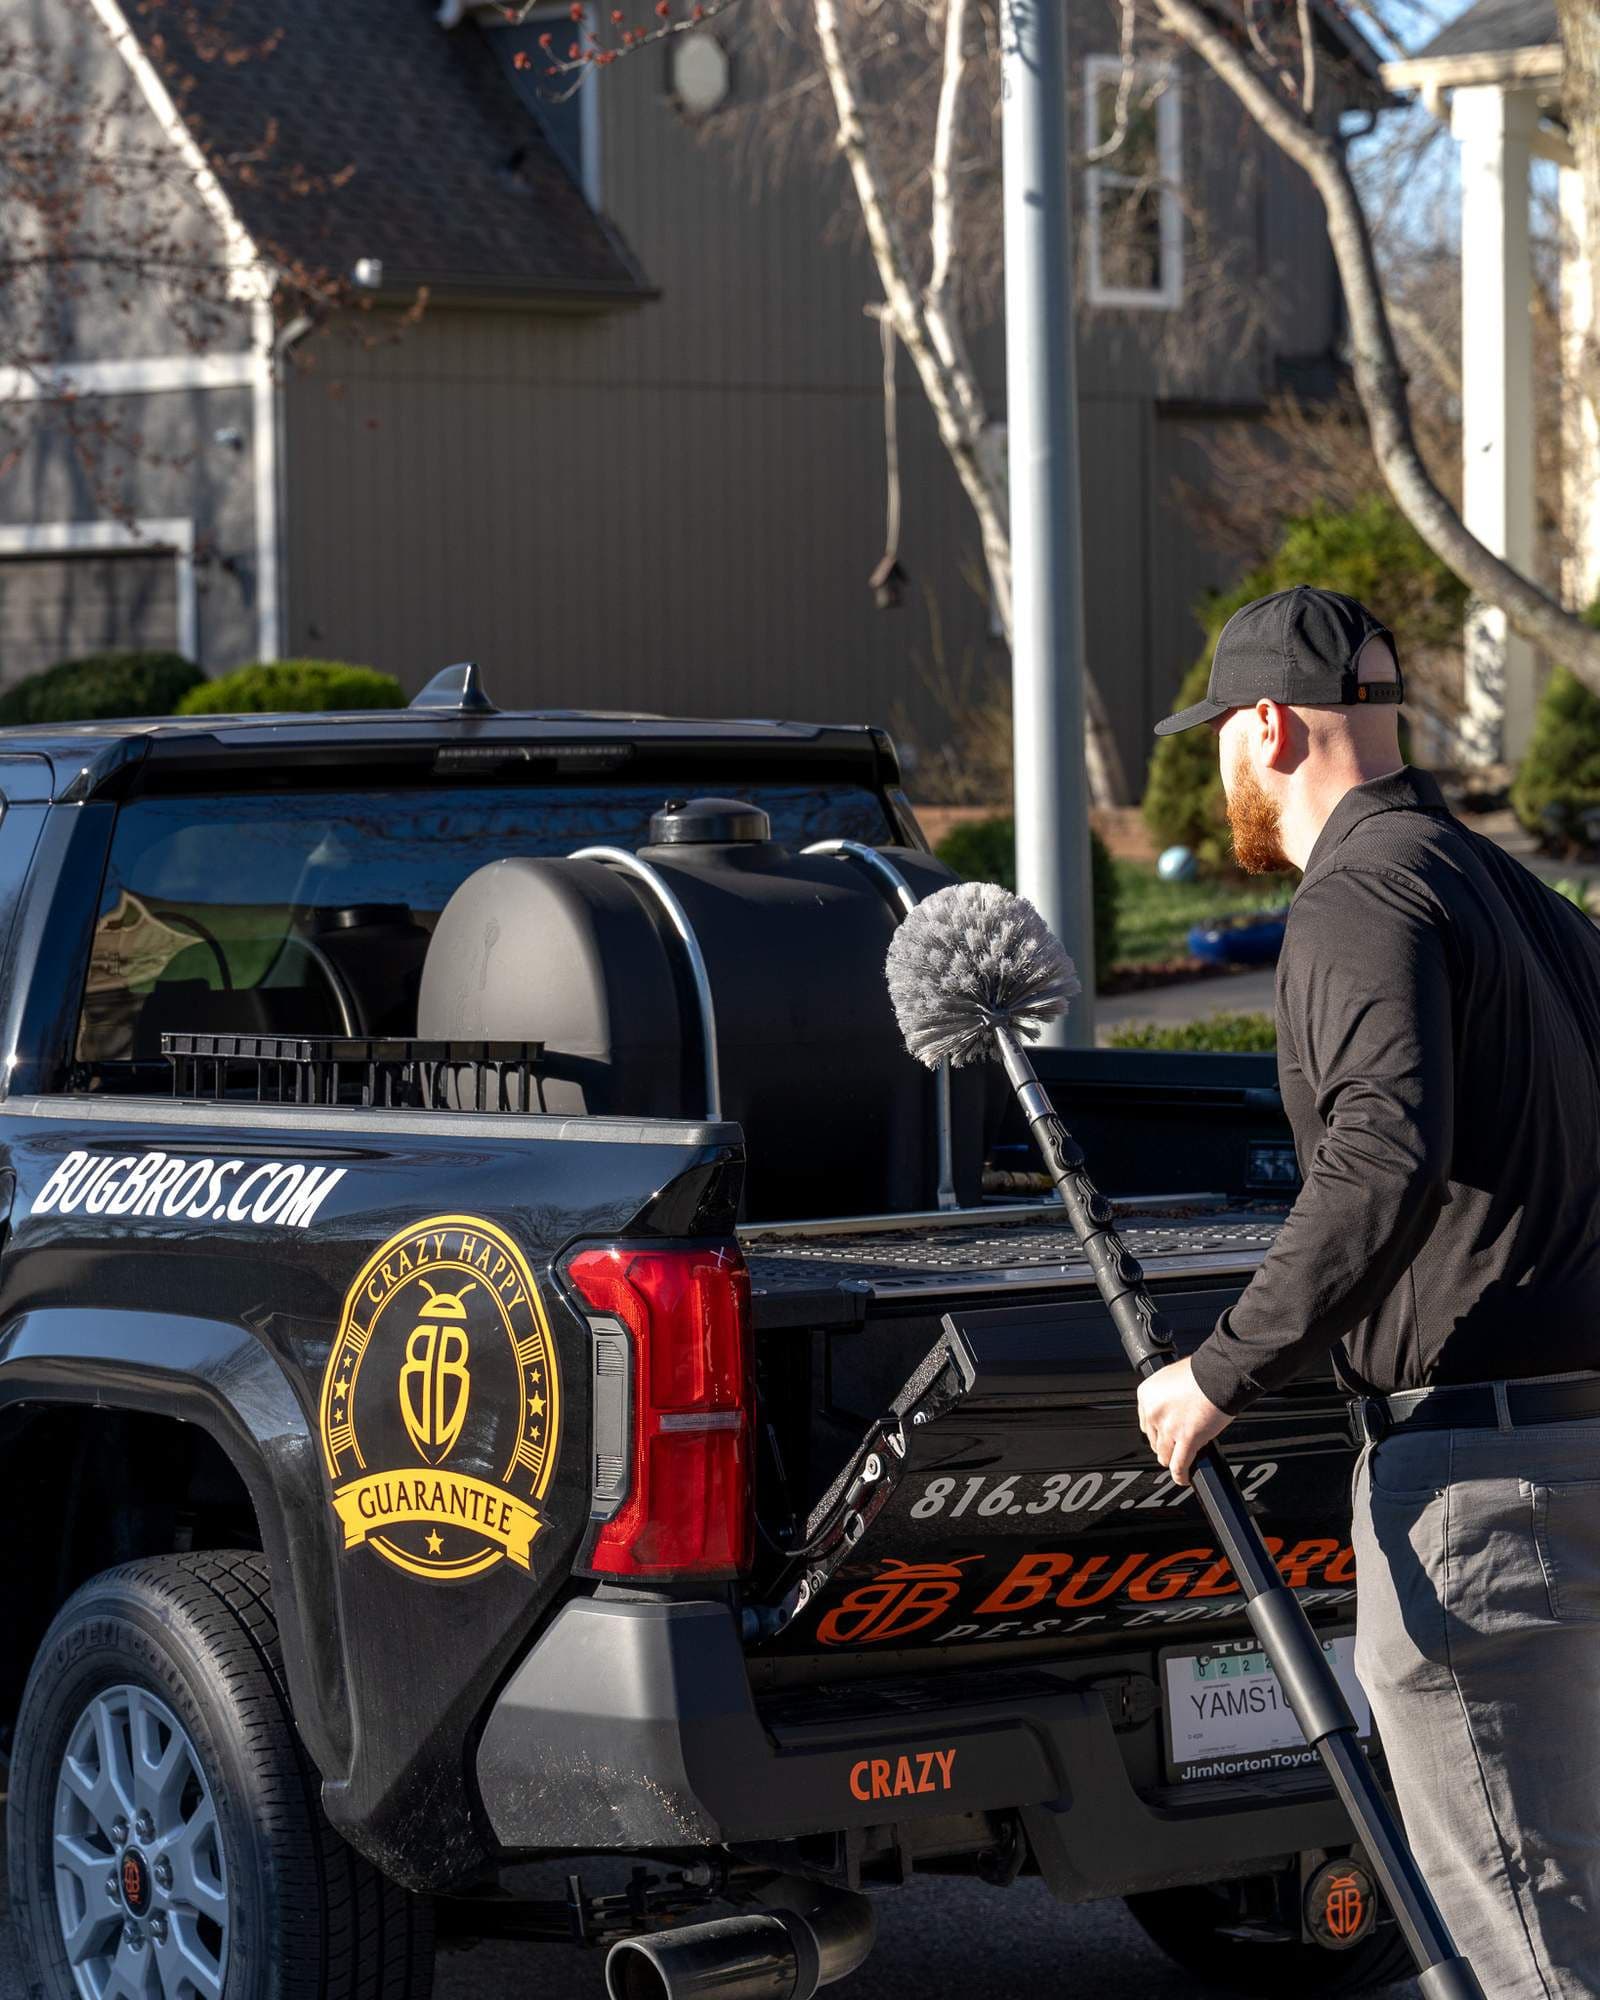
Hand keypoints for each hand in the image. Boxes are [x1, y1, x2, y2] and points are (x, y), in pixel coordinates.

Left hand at [1136, 1358, 1232, 1485]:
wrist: (1219, 1373)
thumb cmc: (1203, 1371)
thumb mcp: (1172, 1378)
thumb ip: (1166, 1396)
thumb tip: (1171, 1410)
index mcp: (1147, 1394)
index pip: (1146, 1423)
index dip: (1157, 1432)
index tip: (1163, 1436)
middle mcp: (1153, 1411)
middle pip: (1154, 1440)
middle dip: (1165, 1445)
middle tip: (1175, 1446)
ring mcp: (1169, 1427)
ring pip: (1164, 1455)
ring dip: (1172, 1460)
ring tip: (1178, 1464)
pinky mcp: (1187, 1439)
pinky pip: (1179, 1465)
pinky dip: (1180, 1475)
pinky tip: (1183, 1478)